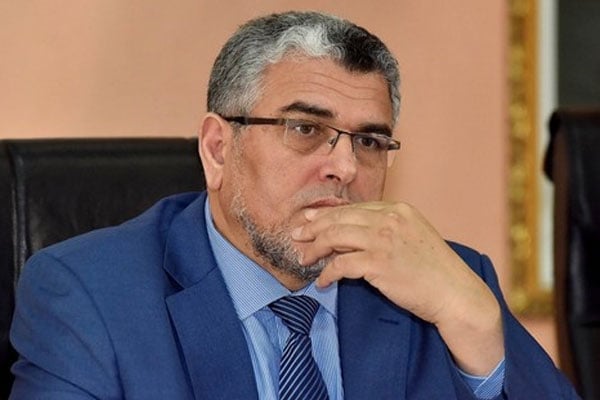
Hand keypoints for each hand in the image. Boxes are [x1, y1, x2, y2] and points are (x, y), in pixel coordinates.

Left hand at [292, 201, 503, 374]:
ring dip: (314, 249)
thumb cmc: (436, 270)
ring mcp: (383, 240)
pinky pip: (340, 264)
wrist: (456, 294)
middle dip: (313, 227)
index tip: (310, 220)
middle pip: (339, 218)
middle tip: (297, 235)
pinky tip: (322, 281)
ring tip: (303, 258)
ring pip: (335, 237)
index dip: (327, 215)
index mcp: (398, 209)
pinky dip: (327, 273)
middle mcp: (389, 219)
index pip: (353, 208)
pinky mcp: (378, 263)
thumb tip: (355, 233)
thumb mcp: (414, 236)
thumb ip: (387, 229)